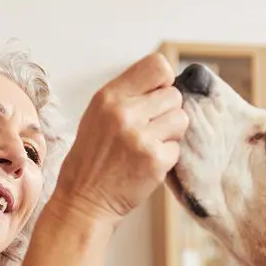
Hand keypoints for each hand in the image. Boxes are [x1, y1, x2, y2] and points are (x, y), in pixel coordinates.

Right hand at [51, 52, 187, 225]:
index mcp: (109, 96)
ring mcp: (140, 137)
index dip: (163, 82)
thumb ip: (128, 96)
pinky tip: (147, 164)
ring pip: (181, 119)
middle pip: (174, 95)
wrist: (84, 200)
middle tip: (149, 130)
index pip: (157, 65)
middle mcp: (124, 112)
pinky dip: (167, 157)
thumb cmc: (92, 159)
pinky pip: (178, 148)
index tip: (156, 97)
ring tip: (148, 145)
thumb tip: (164, 82)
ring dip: (170, 134)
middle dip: (167, 113)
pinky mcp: (155, 160)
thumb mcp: (98, 115)